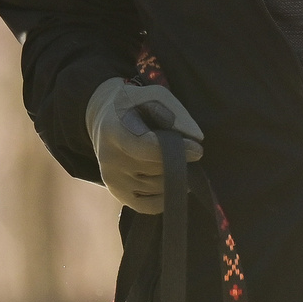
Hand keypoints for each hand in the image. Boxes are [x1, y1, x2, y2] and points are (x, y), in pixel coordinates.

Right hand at [87, 78, 205, 213]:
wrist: (105, 118)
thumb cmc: (135, 104)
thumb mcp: (154, 95)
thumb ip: (177, 113)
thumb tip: (196, 139)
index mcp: (114, 130)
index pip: (146, 147)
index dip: (176, 150)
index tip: (198, 149)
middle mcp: (109, 159)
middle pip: (157, 168)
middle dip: (178, 161)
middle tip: (186, 149)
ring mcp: (112, 180)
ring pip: (158, 187)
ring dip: (174, 176)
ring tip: (174, 160)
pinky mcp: (118, 194)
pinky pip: (150, 206)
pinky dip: (166, 197)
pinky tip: (172, 180)